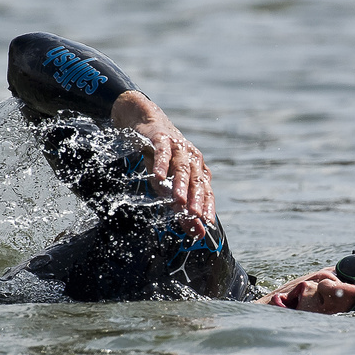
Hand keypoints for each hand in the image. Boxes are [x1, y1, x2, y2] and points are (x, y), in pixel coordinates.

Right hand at [111, 91, 214, 237]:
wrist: (147, 122)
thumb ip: (182, 207)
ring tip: (179, 201)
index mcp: (198, 170)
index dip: (207, 207)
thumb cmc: (162, 157)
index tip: (206, 223)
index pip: (206, 191)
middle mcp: (192, 158)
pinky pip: (162, 152)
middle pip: (196, 181)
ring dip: (180, 185)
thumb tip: (195, 233)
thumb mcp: (170, 182)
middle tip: (194, 216)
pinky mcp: (161, 138)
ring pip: (181, 168)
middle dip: (196, 199)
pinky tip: (158, 176)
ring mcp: (178, 147)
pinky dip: (161, 164)